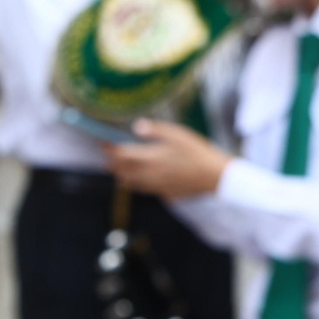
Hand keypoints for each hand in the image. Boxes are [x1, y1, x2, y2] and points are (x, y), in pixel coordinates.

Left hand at [105, 120, 232, 198]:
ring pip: (126, 181)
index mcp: (149, 158)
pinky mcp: (160, 192)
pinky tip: (139, 175)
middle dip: (112, 161)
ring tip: (121, 163)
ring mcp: (153, 185)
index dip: (109, 148)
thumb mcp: (178, 135)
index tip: (104, 142)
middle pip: (119, 170)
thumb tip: (137, 126)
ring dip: (120, 172)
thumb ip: (156, 130)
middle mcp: (146, 174)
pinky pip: (139, 188)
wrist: (214, 177)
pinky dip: (133, 181)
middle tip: (111, 152)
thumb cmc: (198, 152)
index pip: (119, 154)